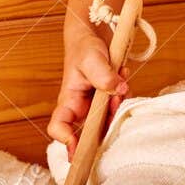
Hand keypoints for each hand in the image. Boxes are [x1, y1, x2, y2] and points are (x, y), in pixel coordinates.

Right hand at [47, 32, 129, 159]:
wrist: (95, 36)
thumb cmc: (84, 48)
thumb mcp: (92, 59)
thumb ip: (103, 75)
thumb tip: (118, 90)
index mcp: (68, 101)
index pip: (59, 127)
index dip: (65, 140)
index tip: (78, 148)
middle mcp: (82, 108)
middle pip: (91, 132)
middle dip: (106, 123)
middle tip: (115, 100)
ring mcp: (97, 107)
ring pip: (109, 121)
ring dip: (118, 106)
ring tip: (120, 82)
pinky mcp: (111, 101)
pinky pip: (120, 108)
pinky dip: (125, 95)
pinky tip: (123, 76)